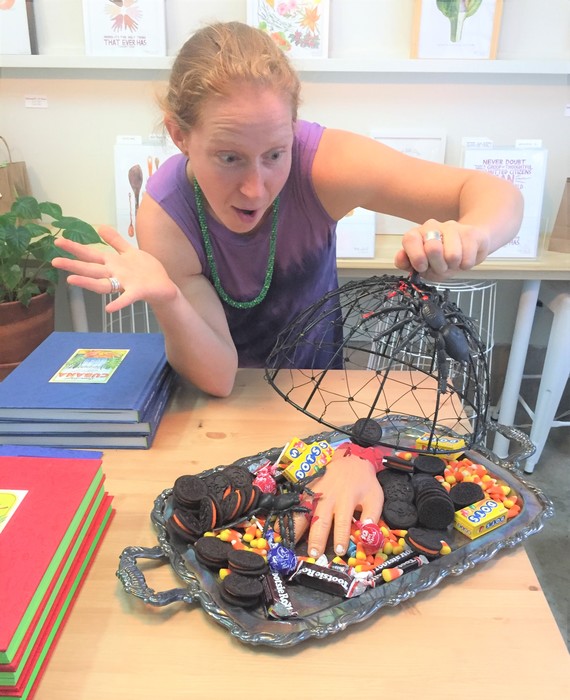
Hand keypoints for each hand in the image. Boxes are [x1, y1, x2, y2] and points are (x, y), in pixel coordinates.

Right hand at [52, 225, 177, 312]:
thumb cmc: (146, 270)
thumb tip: (100, 227)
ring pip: (103, 283)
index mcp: (113, 263)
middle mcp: (115, 274)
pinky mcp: (137, 292)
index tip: (57, 241)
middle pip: (91, 269)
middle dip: (73, 265)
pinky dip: (119, 303)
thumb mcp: (129, 252)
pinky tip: (109, 308)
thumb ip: (115, 241)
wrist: (163, 287)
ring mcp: (124, 283)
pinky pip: (127, 298)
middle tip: (54, 261)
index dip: (75, 248)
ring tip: (71, 280)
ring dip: (88, 283)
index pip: (91, 254)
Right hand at [291, 452, 383, 558]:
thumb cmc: (364, 482)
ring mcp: (316, 492)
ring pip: (305, 511)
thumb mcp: (375, 497)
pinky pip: (297, 503)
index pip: (343, 521)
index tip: (338, 551)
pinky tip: (278, 527)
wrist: (351, 459)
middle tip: (313, 553)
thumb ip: (372, 515)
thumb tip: (366, 532)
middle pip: (321, 519)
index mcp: (347, 499)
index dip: (340, 537)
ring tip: (289, 542)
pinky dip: (287, 515)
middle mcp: (329, 496)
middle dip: (317, 538)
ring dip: (298, 527)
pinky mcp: (308, 489)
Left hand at [394, 219, 489, 280]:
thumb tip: (400, 258)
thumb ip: (406, 263)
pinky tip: (464, 259)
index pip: (410, 239)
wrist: (467, 248)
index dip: (417, 256)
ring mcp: (452, 227)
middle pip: (433, 249)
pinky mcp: (470, 232)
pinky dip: (465, 265)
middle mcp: (432, 226)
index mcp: (416, 234)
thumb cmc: (440, 259)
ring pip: (452, 255)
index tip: (422, 267)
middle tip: (441, 267)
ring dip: (452, 266)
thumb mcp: (421, 266)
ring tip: (452, 263)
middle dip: (438, 266)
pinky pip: (467, 259)